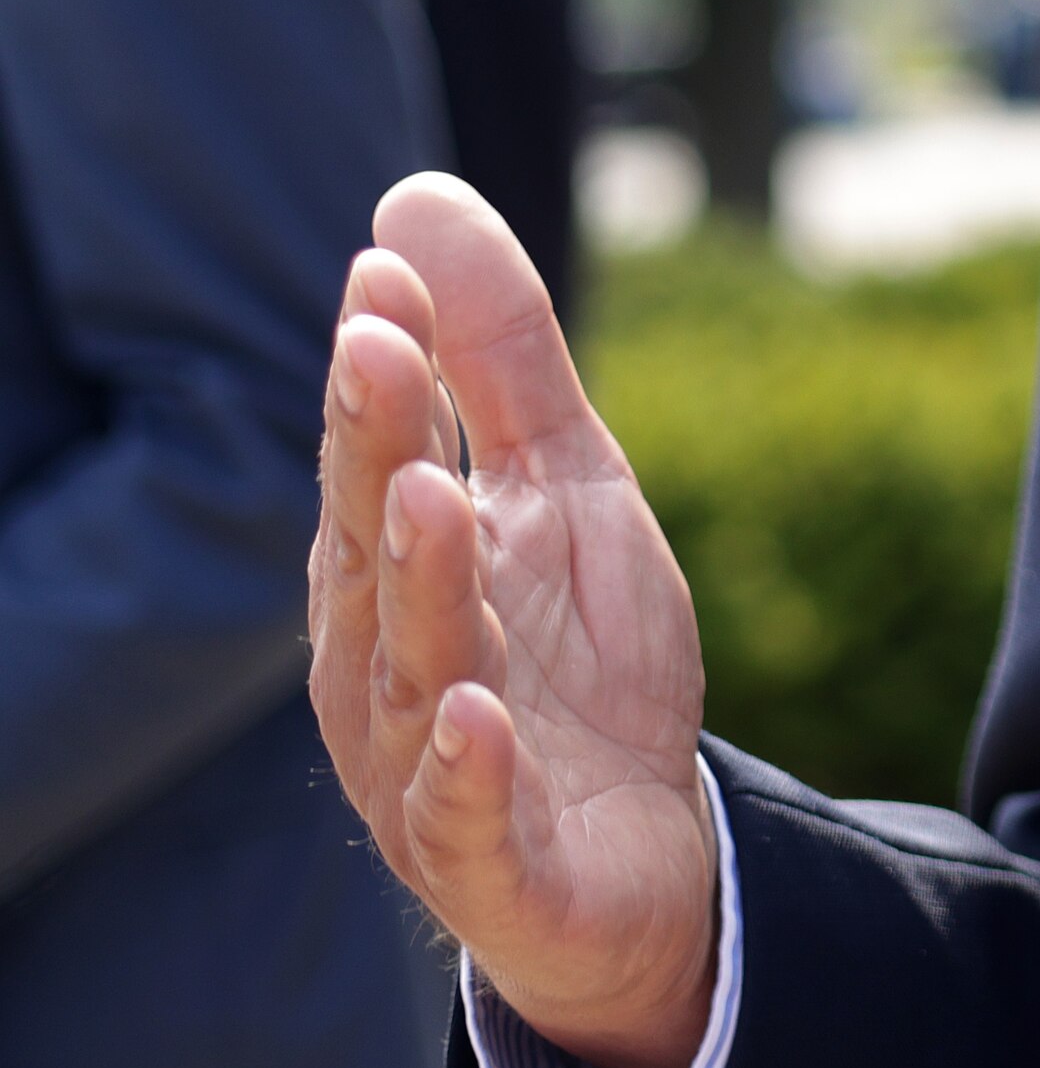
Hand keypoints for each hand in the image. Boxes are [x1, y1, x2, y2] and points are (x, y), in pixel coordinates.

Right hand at [309, 173, 721, 1067]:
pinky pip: (465, 817)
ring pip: (410, 671)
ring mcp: (428, 768)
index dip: (379, 378)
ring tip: (431, 494)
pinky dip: (466, 769)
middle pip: (373, 550)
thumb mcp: (566, 488)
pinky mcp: (491, 862)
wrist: (637, 855)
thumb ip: (498, 362)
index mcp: (394, 572)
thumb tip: (413, 205)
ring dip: (419, 583)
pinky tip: (474, 717)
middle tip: (379, 346)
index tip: (386, 278)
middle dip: (373, 451)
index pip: (376, 460)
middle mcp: (385, 663)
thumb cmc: (576, 661)